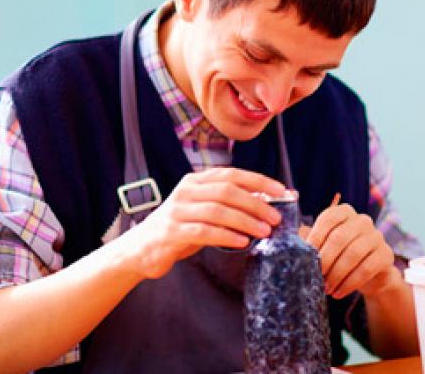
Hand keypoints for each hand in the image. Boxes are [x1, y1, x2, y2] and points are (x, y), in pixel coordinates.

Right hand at [121, 167, 283, 278]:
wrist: (142, 249)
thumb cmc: (180, 229)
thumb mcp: (203, 211)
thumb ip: (228, 206)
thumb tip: (267, 205)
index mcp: (195, 181)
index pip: (232, 174)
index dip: (259, 181)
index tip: (282, 191)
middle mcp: (186, 191)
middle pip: (227, 191)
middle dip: (256, 203)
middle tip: (276, 218)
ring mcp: (177, 211)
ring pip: (217, 210)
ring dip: (245, 220)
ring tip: (265, 231)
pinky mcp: (172, 232)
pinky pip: (204, 231)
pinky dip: (226, 236)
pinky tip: (242, 242)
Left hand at [302, 202, 396, 298]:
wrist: (368, 274)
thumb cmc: (339, 256)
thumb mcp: (323, 245)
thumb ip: (308, 240)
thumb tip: (288, 241)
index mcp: (344, 212)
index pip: (328, 219)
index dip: (315, 237)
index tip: (305, 256)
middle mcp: (362, 220)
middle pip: (340, 238)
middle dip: (325, 260)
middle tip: (316, 276)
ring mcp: (377, 236)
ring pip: (353, 254)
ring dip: (337, 274)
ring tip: (326, 288)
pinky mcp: (386, 254)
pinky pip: (366, 269)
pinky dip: (350, 283)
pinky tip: (339, 293)